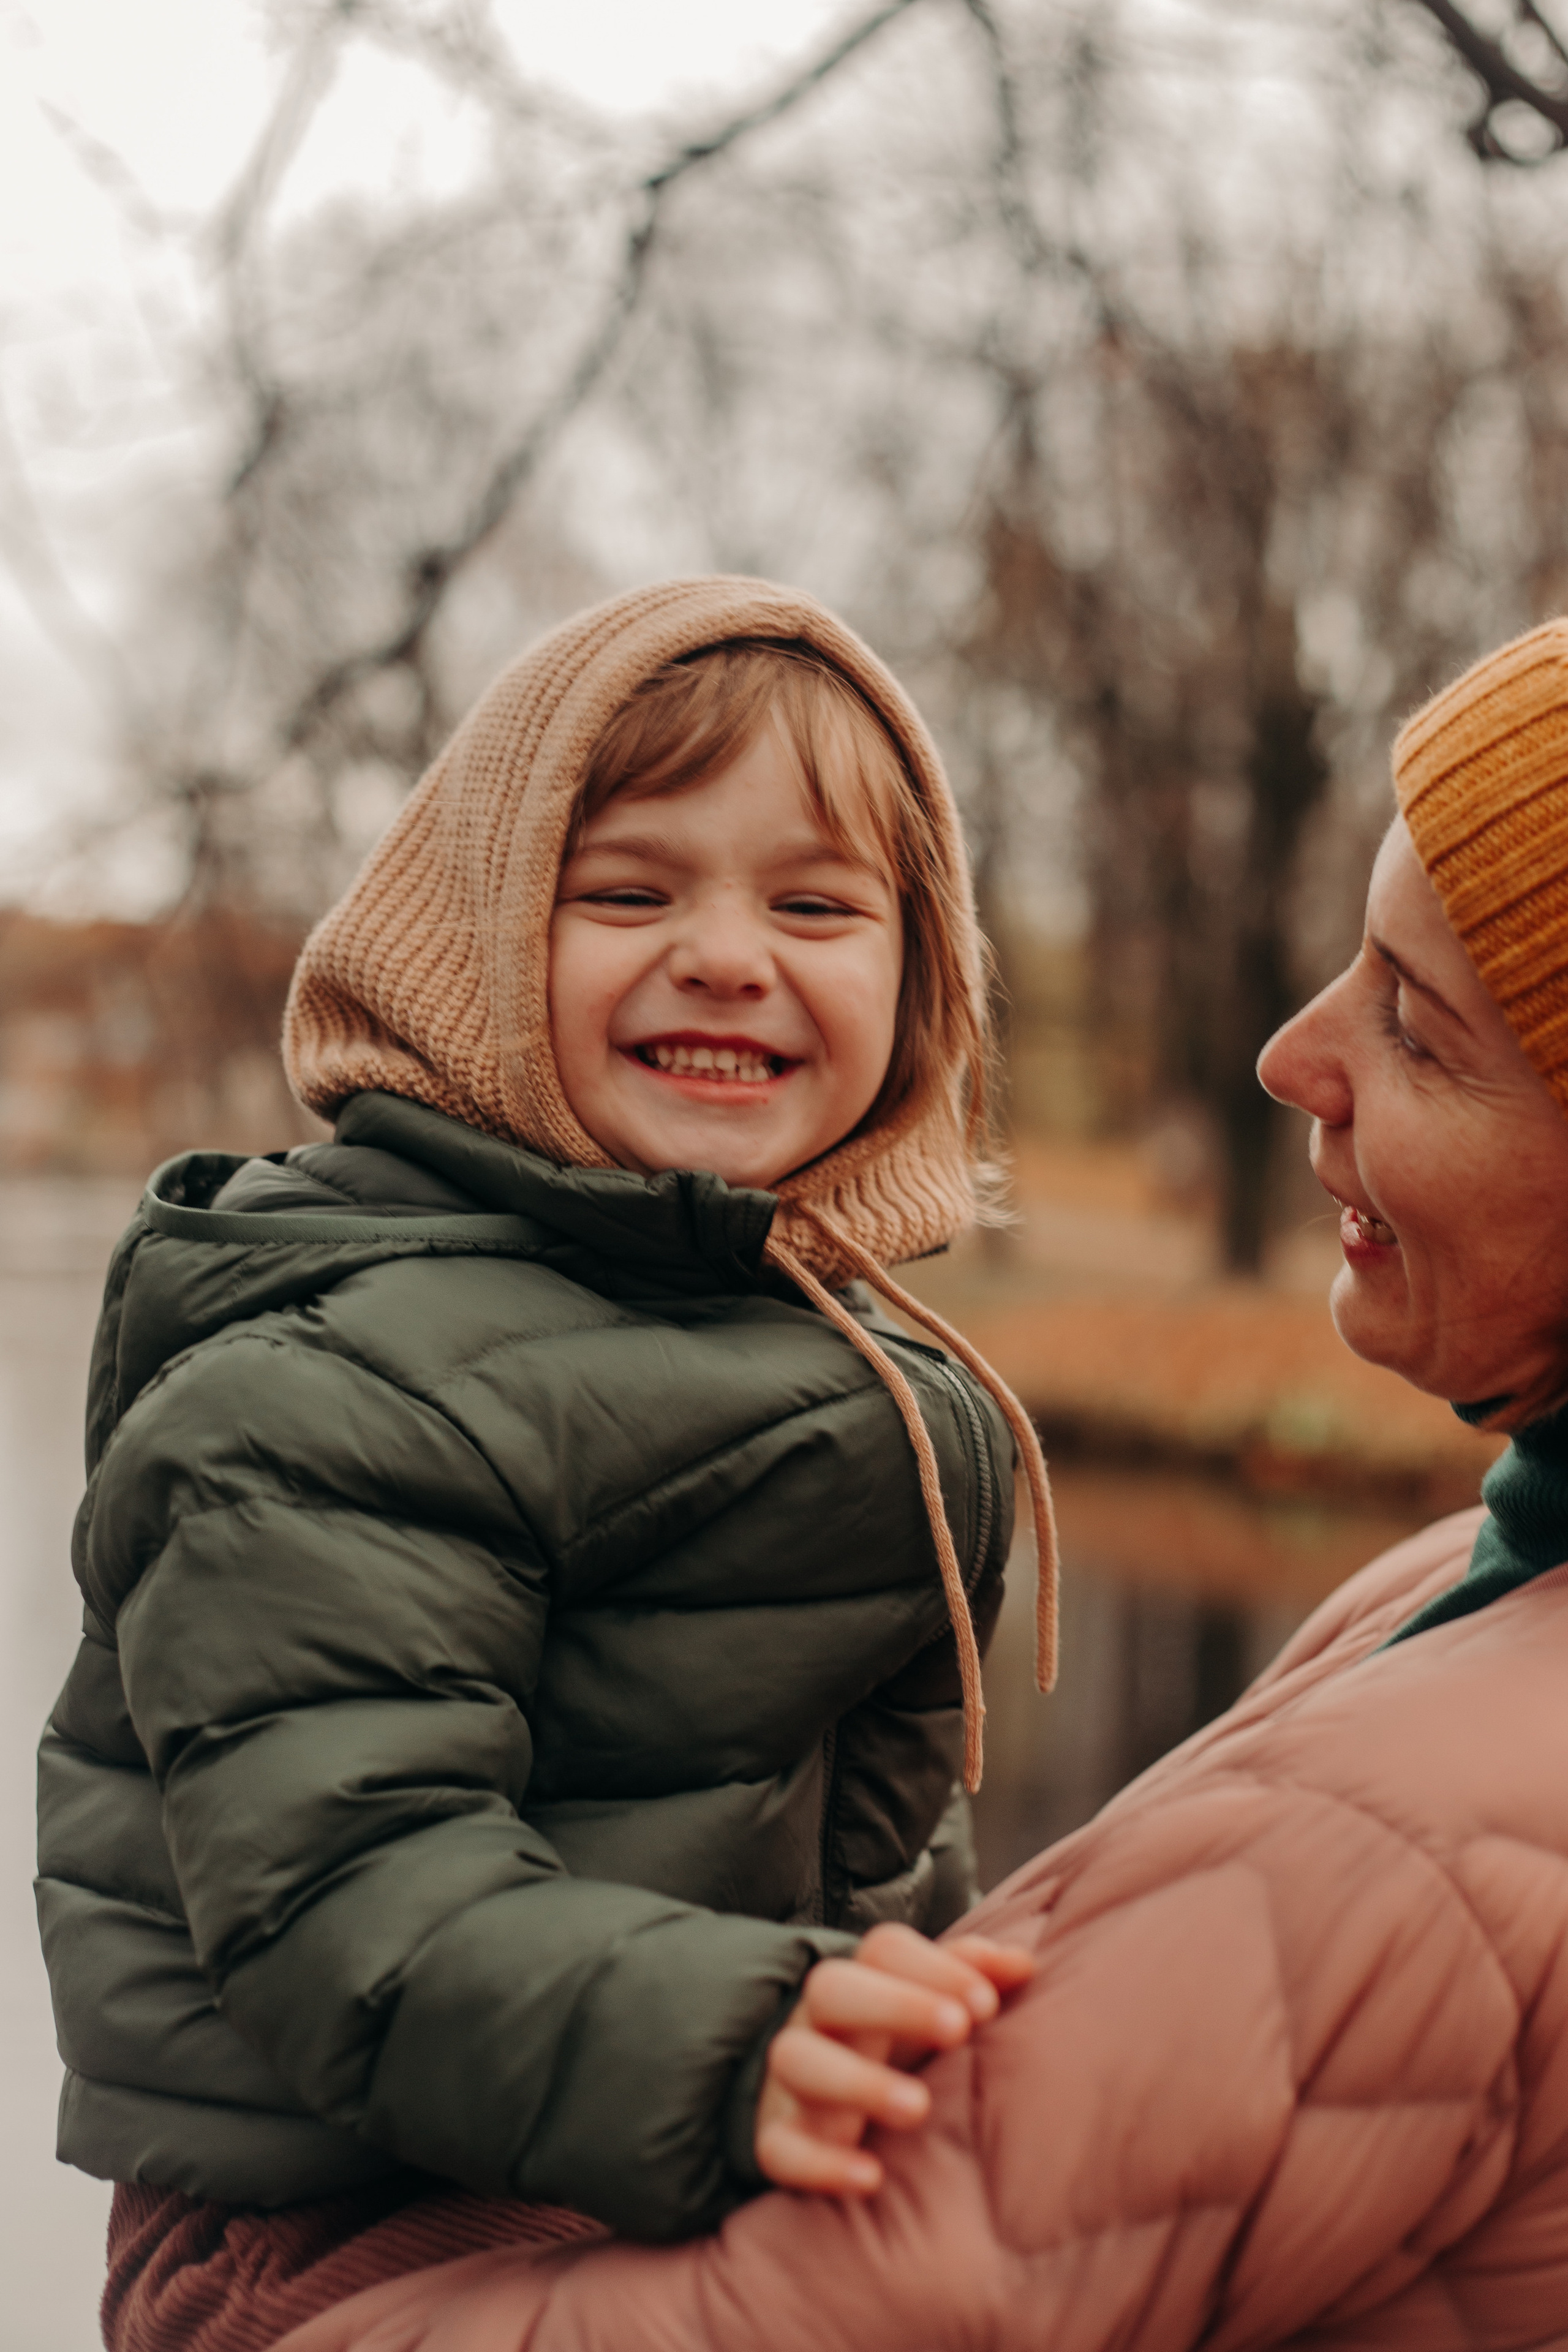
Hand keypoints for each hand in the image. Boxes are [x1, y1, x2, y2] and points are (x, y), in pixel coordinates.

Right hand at [753, 1922, 1032, 2197]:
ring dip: (857, 2080)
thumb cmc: (897, 2052)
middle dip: (895, 2004)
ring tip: (918, 2109)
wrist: (818, 2112)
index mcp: (864, 1982)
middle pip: (833, 1987)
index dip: (935, 1967)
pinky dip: (820, 2163)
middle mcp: (820, 2021)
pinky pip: (779, 2147)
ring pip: (798, 2060)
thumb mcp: (932, 2012)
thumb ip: (973, 1980)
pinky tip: (871, 2178)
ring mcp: (792, 2080)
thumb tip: (1023, 1962)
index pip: (884, 1950)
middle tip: (958, 2030)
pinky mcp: (775, 2138)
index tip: (987, 2004)